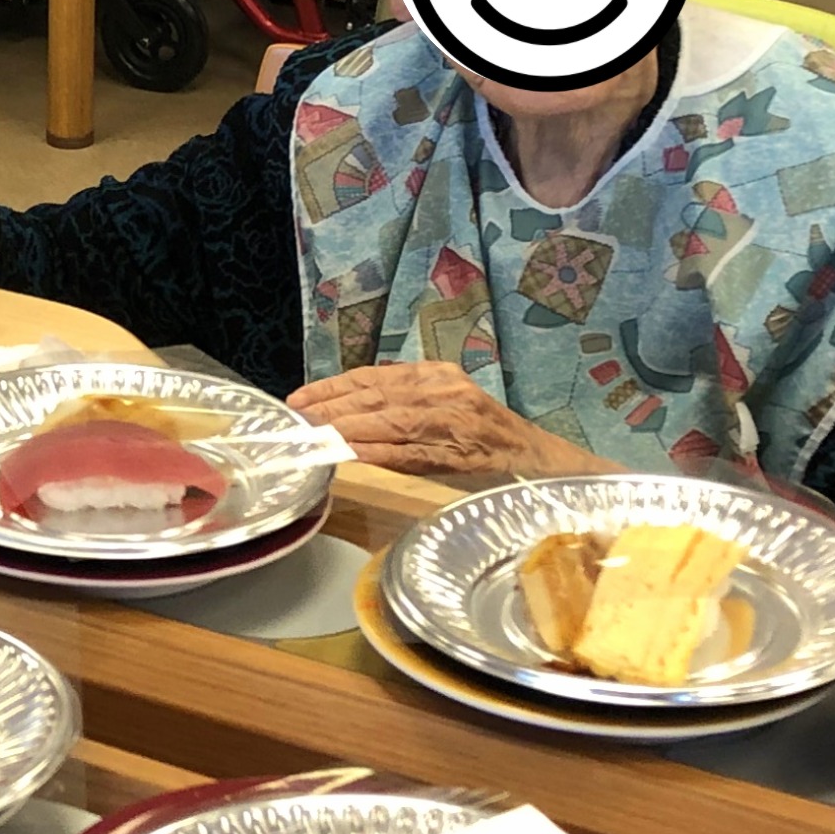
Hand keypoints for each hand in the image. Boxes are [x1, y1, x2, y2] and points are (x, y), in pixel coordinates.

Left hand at [284, 362, 596, 479]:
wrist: (537, 458)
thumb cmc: (484, 435)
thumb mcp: (443, 405)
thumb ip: (401, 406)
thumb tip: (347, 414)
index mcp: (436, 375)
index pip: (374, 377)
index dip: (334, 387)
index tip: (301, 398)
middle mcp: (444, 390)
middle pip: (377, 396)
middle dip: (333, 408)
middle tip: (297, 419)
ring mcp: (455, 420)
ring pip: (391, 421)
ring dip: (349, 429)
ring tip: (315, 436)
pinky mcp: (462, 451)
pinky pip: (413, 451)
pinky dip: (381, 453)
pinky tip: (353, 455)